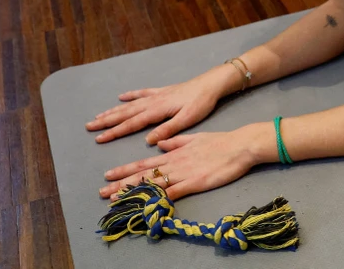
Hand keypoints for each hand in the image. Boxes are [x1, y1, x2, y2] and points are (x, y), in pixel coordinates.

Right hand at [86, 68, 232, 145]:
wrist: (211, 83)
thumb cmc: (201, 103)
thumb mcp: (187, 119)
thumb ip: (168, 130)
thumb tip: (148, 141)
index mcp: (158, 110)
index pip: (132, 124)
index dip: (114, 132)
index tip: (98, 138)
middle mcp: (153, 101)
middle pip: (125, 113)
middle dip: (107, 121)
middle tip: (89, 127)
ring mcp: (157, 95)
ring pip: (130, 104)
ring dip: (114, 110)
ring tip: (99, 116)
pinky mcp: (163, 91)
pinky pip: (143, 93)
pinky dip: (131, 95)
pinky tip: (121, 97)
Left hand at [100, 126, 265, 201]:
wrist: (241, 145)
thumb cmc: (220, 142)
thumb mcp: (195, 137)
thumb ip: (177, 141)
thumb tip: (160, 142)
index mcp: (174, 153)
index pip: (144, 163)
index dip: (125, 170)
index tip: (108, 175)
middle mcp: (175, 163)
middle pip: (143, 175)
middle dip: (121, 184)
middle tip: (102, 192)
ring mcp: (184, 174)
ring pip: (153, 184)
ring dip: (133, 192)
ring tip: (115, 200)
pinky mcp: (195, 183)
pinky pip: (173, 193)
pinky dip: (158, 199)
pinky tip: (146, 205)